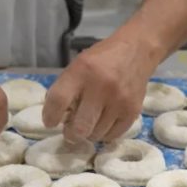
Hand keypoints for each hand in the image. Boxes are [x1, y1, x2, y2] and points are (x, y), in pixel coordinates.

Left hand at [42, 37, 158, 141]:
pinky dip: (103, 135)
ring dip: (87, 134)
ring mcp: (119, 100)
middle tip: (69, 131)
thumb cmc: (100, 61)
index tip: (50, 123)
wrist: (136, 51)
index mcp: (81, 72)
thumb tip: (56, 118)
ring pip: (96, 134)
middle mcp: (101, 87)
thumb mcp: (76, 66)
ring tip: (87, 124)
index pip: (59, 100)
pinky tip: (101, 125)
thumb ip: (65, 89)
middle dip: (70, 134)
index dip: (50, 116)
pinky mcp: (133, 111)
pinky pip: (112, 136)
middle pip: (80, 126)